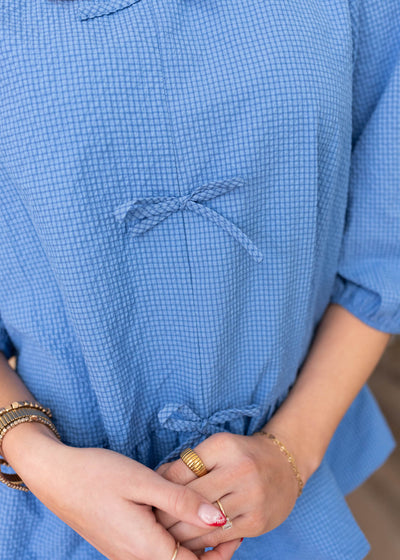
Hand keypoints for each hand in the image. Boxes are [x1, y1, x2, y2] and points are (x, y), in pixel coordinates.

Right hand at [3, 424, 241, 559]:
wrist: (56, 476)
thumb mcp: (144, 482)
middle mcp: (134, 559)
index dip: (219, 554)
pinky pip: (153, 551)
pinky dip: (172, 538)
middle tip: (228, 523)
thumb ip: (182, 503)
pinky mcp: (118, 544)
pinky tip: (177, 514)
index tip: (236, 532)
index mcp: (144, 548)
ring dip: (191, 544)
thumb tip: (219, 519)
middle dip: (208, 551)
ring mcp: (123, 554)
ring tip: (207, 516)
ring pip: (168, 559)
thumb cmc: (98, 474)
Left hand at [154, 431, 299, 551]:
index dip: (161, 487)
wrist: (285, 465)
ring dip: (179, 533)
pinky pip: (219, 537)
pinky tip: (188, 542)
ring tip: (164, 536)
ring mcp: (251, 497)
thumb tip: (156, 478)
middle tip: (151, 522)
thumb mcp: (217, 447)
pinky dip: (200, 542)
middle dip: (166, 514)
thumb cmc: (241, 455)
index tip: (150, 499)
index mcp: (223, 447)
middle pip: (189, 498)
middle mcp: (239, 470)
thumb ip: (189, 462)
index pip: (181, 471)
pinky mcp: (257, 522)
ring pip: (202, 522)